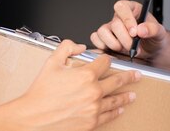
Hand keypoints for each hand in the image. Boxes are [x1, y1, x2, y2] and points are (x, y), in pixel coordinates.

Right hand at [14, 39, 140, 130]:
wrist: (33, 118)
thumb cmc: (40, 92)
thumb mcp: (52, 62)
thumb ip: (67, 47)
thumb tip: (79, 46)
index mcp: (86, 75)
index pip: (105, 63)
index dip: (107, 59)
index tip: (109, 60)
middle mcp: (94, 91)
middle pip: (117, 81)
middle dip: (129, 76)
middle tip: (136, 75)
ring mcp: (94, 108)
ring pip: (116, 100)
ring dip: (126, 95)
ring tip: (132, 94)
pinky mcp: (91, 122)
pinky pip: (108, 115)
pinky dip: (116, 111)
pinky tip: (120, 109)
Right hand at [90, 0, 167, 59]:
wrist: (152, 51)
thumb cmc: (154, 38)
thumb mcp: (159, 32)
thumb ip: (152, 29)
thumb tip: (141, 30)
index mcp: (132, 9)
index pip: (122, 7)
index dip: (127, 19)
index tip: (134, 32)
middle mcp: (119, 17)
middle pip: (114, 23)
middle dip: (124, 38)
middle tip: (133, 47)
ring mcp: (110, 28)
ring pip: (102, 31)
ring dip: (113, 44)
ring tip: (124, 49)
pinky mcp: (104, 38)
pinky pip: (95, 38)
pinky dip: (102, 46)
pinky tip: (114, 50)